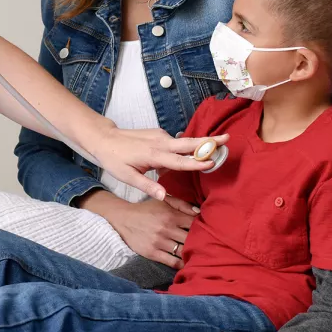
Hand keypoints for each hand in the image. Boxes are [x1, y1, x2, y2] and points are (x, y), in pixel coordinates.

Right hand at [79, 192, 198, 267]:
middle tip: (211, 246)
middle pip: (191, 238)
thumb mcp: (163, 201)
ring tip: (202, 256)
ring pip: (183, 251)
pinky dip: (182, 264)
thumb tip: (199, 212)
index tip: (210, 232)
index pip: (194, 223)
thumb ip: (182, 204)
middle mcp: (166, 228)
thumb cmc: (146, 210)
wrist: (123, 219)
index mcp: (171, 215)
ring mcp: (159, 242)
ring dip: (193, 254)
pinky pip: (172, 262)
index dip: (204, 227)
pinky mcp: (152, 253)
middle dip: (201, 242)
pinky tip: (188, 264)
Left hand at [88, 125, 228, 200]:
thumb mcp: (127, 177)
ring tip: (220, 144)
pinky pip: (177, 141)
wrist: (104, 139)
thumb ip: (148, 187)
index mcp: (154, 155)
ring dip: (202, 142)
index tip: (212, 162)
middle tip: (228, 139)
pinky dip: (188, 146)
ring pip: (185, 141)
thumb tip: (165, 197)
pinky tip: (196, 150)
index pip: (180, 160)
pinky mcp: (159, 134)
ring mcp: (160, 136)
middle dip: (209, 141)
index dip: (196, 162)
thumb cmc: (114, 159)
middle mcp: (160, 142)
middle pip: (189, 143)